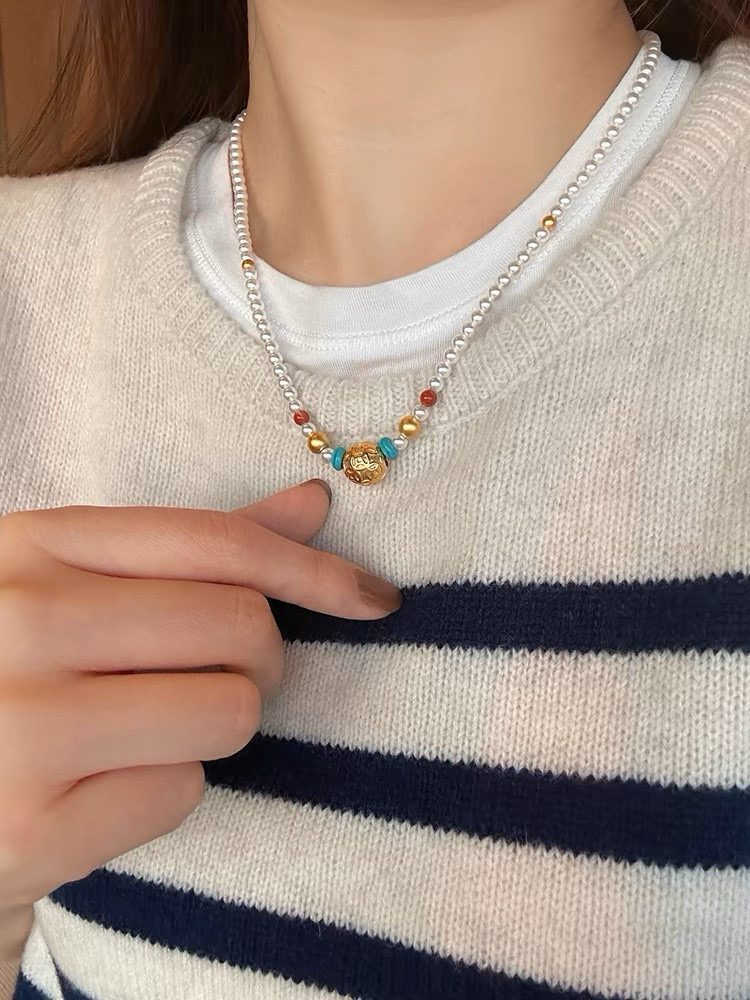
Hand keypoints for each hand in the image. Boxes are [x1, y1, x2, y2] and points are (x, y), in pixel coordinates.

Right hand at [0, 480, 400, 957]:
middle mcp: (19, 624)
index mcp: (32, 547)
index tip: (371, 596)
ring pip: (230, 710)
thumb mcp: (81, 589)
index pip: (213, 542)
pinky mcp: (33, 828)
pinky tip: (107, 785)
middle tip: (228, 677)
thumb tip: (313, 502)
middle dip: (263, 659)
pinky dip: (168, 789)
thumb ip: (193, 549)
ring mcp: (22, 728)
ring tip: (155, 727)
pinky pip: (185, 792)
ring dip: (217, 724)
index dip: (310, 569)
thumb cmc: (25, 678)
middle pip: (238, 624)